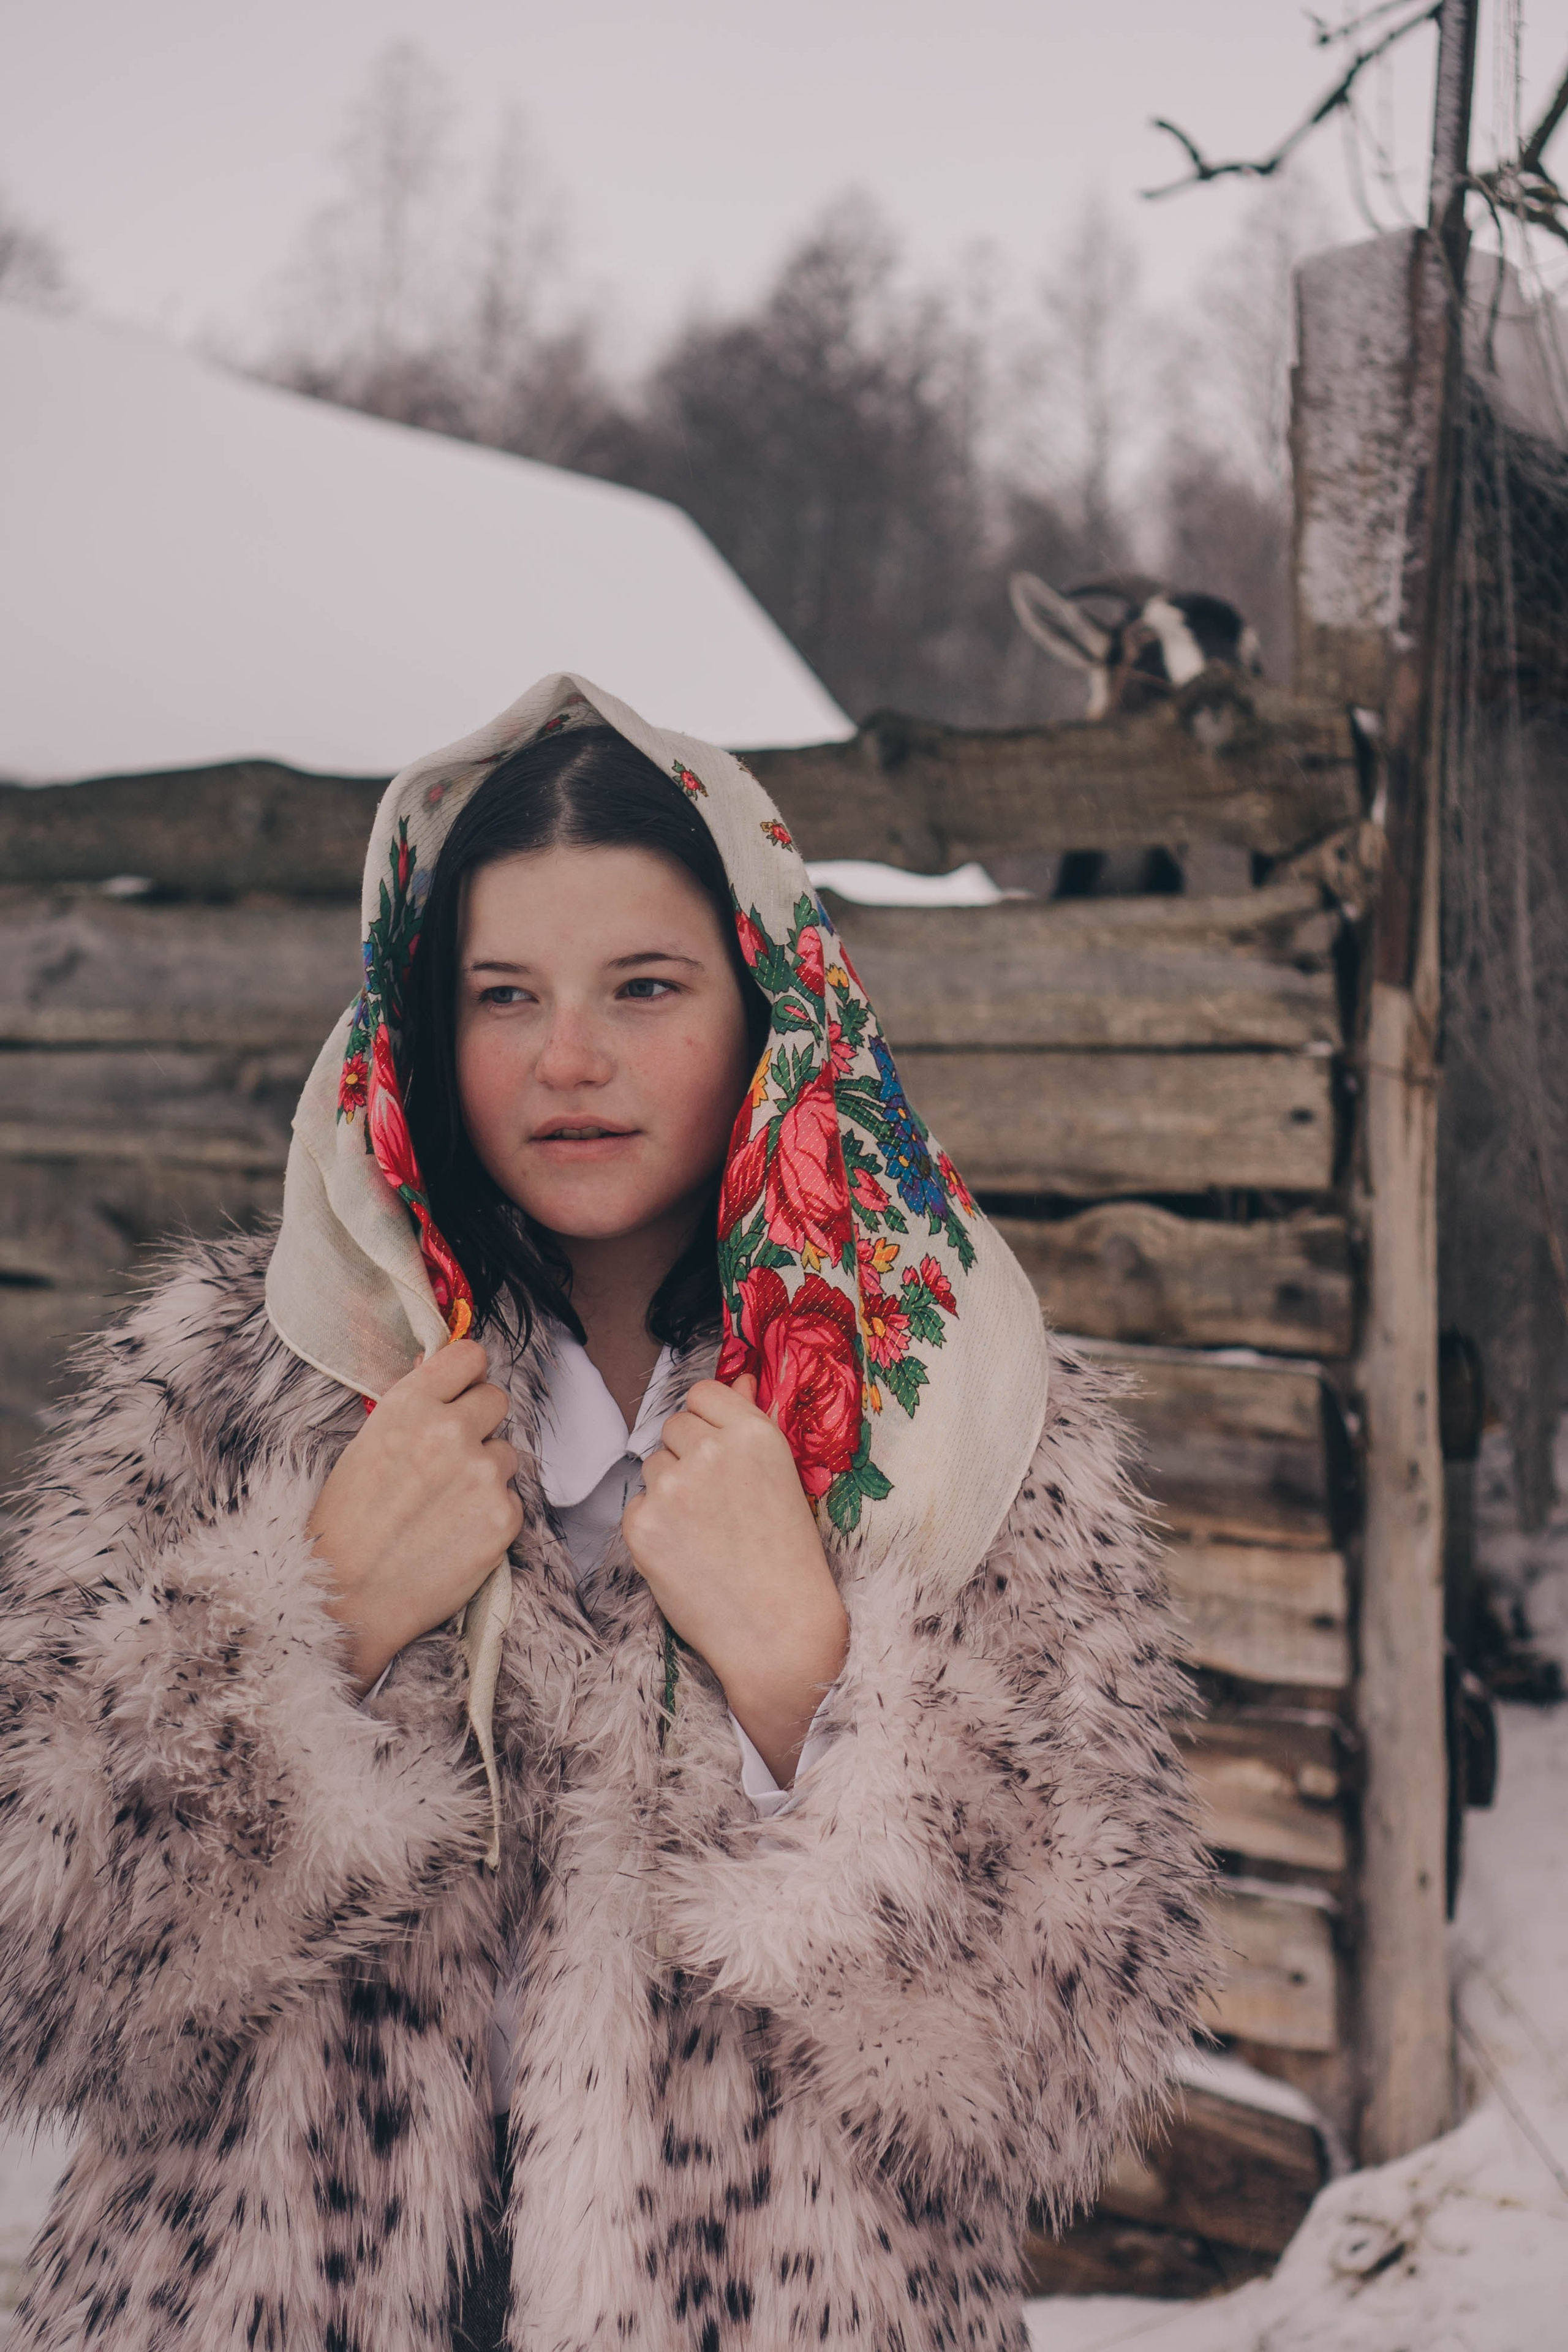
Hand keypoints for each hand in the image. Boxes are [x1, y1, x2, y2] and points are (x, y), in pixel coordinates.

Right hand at [306, 1339, 521, 1694]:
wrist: (345, 1597)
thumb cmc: (346, 1523)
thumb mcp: (367, 1445)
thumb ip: (413, 1409)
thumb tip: (443, 1374)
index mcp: (410, 1405)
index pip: (469, 1356)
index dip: (467, 1375)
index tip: (462, 1390)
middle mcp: (451, 1430)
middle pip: (496, 1399)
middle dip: (478, 1423)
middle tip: (450, 1458)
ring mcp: (482, 1473)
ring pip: (506, 1453)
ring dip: (485, 1473)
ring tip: (443, 1507)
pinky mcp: (504, 1516)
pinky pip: (511, 1499)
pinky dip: (491, 1515)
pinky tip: (455, 1534)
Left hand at [621, 1376, 849, 1786]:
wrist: (778, 1629)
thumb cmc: (788, 1556)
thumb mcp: (782, 1478)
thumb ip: (752, 1422)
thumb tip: (739, 1378)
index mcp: (753, 1433)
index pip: (703, 1394)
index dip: (707, 1422)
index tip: (718, 1451)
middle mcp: (711, 1450)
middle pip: (673, 1427)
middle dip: (687, 1456)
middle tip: (718, 1504)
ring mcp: (672, 1487)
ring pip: (652, 1467)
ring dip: (670, 1491)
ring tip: (706, 1534)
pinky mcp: (642, 1525)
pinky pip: (637, 1507)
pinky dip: (654, 1528)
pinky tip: (686, 1554)